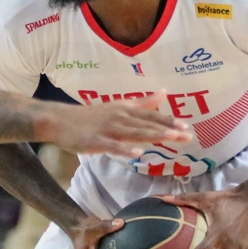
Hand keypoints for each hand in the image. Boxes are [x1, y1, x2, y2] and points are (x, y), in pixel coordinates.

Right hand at [37, 94, 190, 157]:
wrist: (60, 120)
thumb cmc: (91, 115)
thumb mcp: (119, 105)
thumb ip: (143, 102)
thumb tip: (164, 93)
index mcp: (125, 109)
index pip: (151, 115)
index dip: (169, 120)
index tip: (187, 126)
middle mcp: (119, 117)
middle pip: (147, 124)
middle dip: (168, 129)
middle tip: (187, 135)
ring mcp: (108, 130)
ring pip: (134, 133)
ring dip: (153, 135)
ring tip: (171, 138)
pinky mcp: (96, 142)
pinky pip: (113, 147)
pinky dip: (125, 150)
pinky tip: (137, 155)